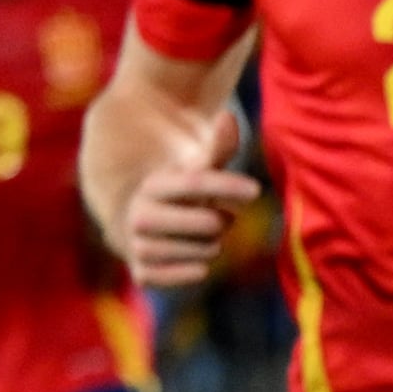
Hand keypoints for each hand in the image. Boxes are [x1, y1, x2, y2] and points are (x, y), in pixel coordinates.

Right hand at [122, 106, 258, 289]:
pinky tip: (198, 262)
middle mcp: (139, 214)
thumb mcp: (194, 170)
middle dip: (222, 221)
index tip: (256, 190)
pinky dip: (194, 270)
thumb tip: (227, 117)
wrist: (137, 225)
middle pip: (208, 223)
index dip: (227, 186)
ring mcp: (138, 244)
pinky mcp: (142, 271)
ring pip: (204, 250)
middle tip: (219, 217)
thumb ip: (216, 148)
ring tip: (204, 236)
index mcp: (153, 185)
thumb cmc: (178, 195)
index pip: (196, 183)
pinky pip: (180, 275)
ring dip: (213, 245)